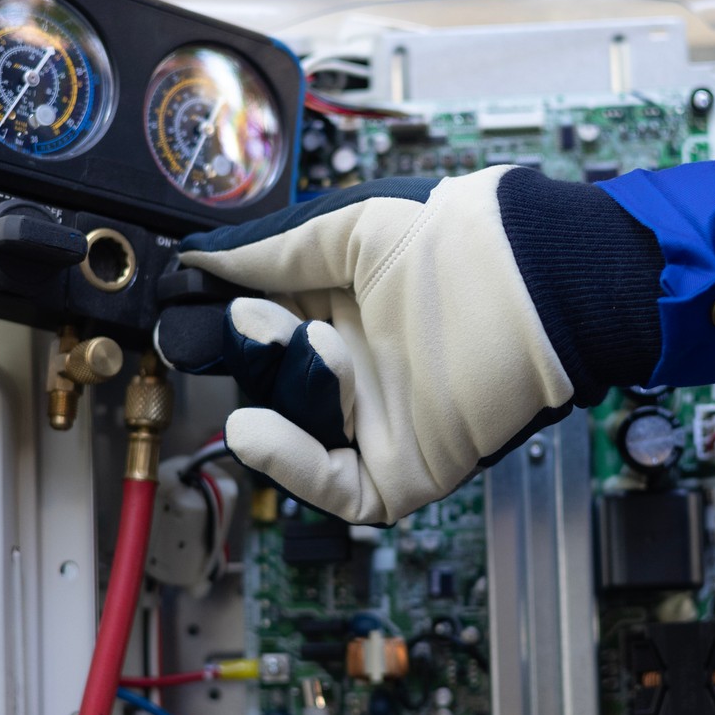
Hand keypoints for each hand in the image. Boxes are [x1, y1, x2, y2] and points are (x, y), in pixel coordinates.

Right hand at [155, 166, 663, 523]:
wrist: (537, 280)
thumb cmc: (463, 243)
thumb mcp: (351, 230)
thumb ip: (274, 252)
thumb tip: (201, 257)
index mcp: (342, 312)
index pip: (260, 328)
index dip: (219, 318)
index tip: (177, 303)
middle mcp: (358, 371)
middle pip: (268, 381)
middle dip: (245, 350)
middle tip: (224, 324)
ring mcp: (379, 424)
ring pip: (295, 428)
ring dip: (284, 384)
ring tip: (299, 340)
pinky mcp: (403, 472)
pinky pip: (333, 484)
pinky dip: (289, 462)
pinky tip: (254, 427)